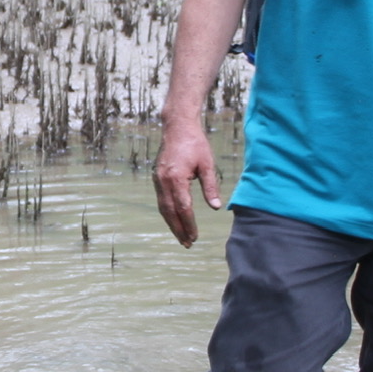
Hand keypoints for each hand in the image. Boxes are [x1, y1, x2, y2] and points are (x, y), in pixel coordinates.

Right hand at [152, 122, 222, 246]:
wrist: (177, 127)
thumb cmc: (195, 143)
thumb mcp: (207, 164)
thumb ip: (210, 186)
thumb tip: (216, 207)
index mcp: (176, 178)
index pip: (183, 207)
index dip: (189, 224)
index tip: (195, 236)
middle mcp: (163, 181)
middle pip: (170, 212)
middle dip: (178, 229)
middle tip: (187, 244)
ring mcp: (158, 180)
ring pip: (163, 208)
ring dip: (172, 224)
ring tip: (181, 237)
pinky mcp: (157, 178)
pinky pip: (161, 200)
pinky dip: (168, 213)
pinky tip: (175, 220)